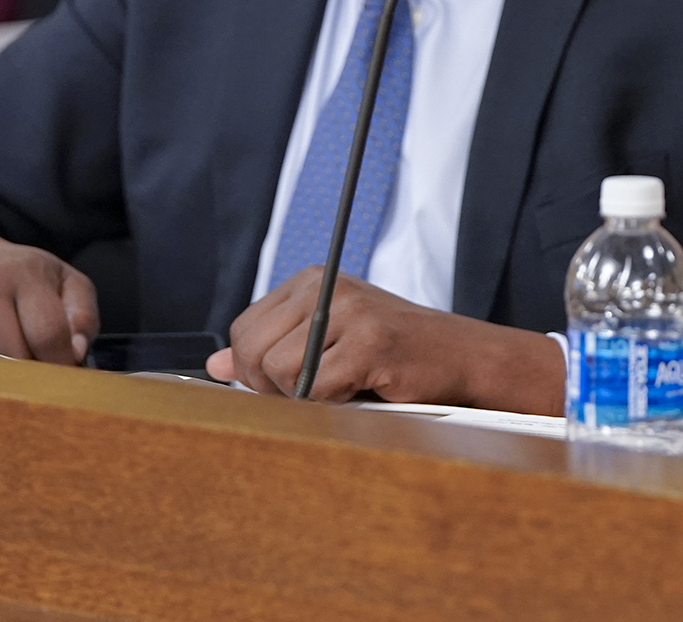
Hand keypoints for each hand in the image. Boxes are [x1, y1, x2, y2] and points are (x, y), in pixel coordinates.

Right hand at [0, 219, 97, 364]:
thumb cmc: (16, 275)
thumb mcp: (62, 282)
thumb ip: (82, 316)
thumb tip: (77, 354)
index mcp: (27, 270)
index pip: (48, 332)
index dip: (59, 364)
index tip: (62, 376)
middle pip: (10, 354)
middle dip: (25, 374)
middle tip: (30, 376)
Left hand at [208, 267, 565, 413]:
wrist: (465, 360)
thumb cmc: (398, 357)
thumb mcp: (328, 344)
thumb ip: (274, 349)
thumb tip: (217, 363)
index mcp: (312, 281)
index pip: (244, 330)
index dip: (258, 371)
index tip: (295, 382)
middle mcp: (327, 286)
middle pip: (253, 349)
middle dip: (274, 387)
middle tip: (318, 392)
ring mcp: (351, 310)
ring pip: (279, 370)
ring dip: (306, 397)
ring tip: (345, 389)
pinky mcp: (372, 341)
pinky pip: (317, 387)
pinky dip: (336, 403)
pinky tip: (365, 391)